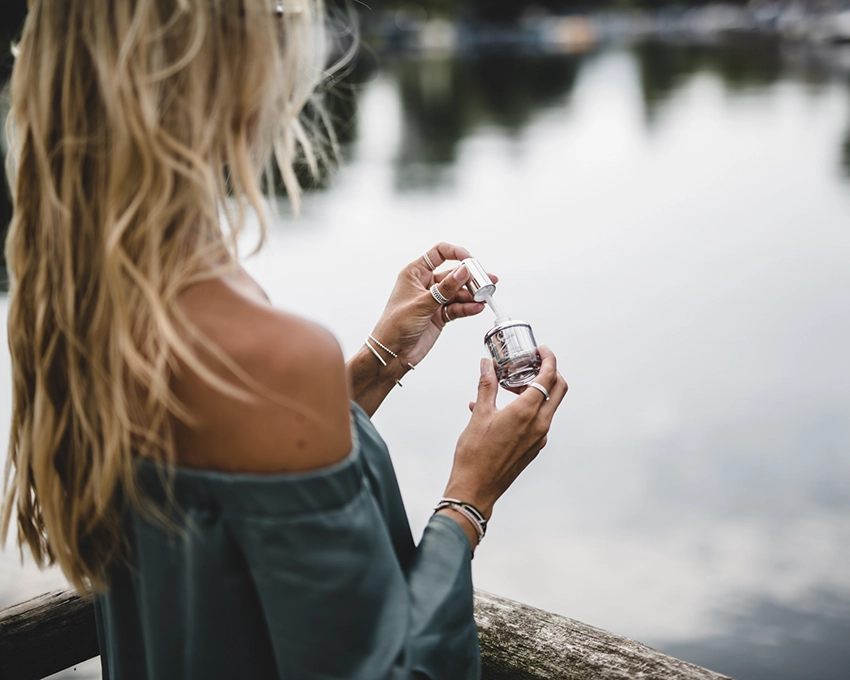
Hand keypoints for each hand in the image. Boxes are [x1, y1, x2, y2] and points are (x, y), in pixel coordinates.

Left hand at [369, 243, 496, 367]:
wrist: (392, 352)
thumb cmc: (395, 325)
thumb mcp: (422, 303)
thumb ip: (446, 288)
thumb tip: (463, 271)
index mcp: (415, 273)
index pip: (439, 253)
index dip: (456, 253)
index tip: (471, 261)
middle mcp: (425, 284)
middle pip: (453, 274)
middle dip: (470, 278)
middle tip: (485, 282)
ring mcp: (434, 300)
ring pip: (458, 292)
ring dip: (471, 295)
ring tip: (483, 297)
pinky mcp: (440, 315)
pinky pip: (457, 307)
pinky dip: (467, 307)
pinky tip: (477, 308)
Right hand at [443, 345, 567, 519]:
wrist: (476, 489)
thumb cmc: (475, 455)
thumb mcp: (479, 415)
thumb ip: (486, 386)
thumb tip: (487, 365)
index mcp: (527, 412)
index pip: (548, 377)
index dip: (548, 359)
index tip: (541, 349)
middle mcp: (540, 425)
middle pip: (558, 389)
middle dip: (550, 372)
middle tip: (533, 363)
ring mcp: (539, 438)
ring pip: (549, 406)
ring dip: (537, 391)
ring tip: (510, 386)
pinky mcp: (534, 448)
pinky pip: (538, 421)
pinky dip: (528, 408)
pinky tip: (502, 410)